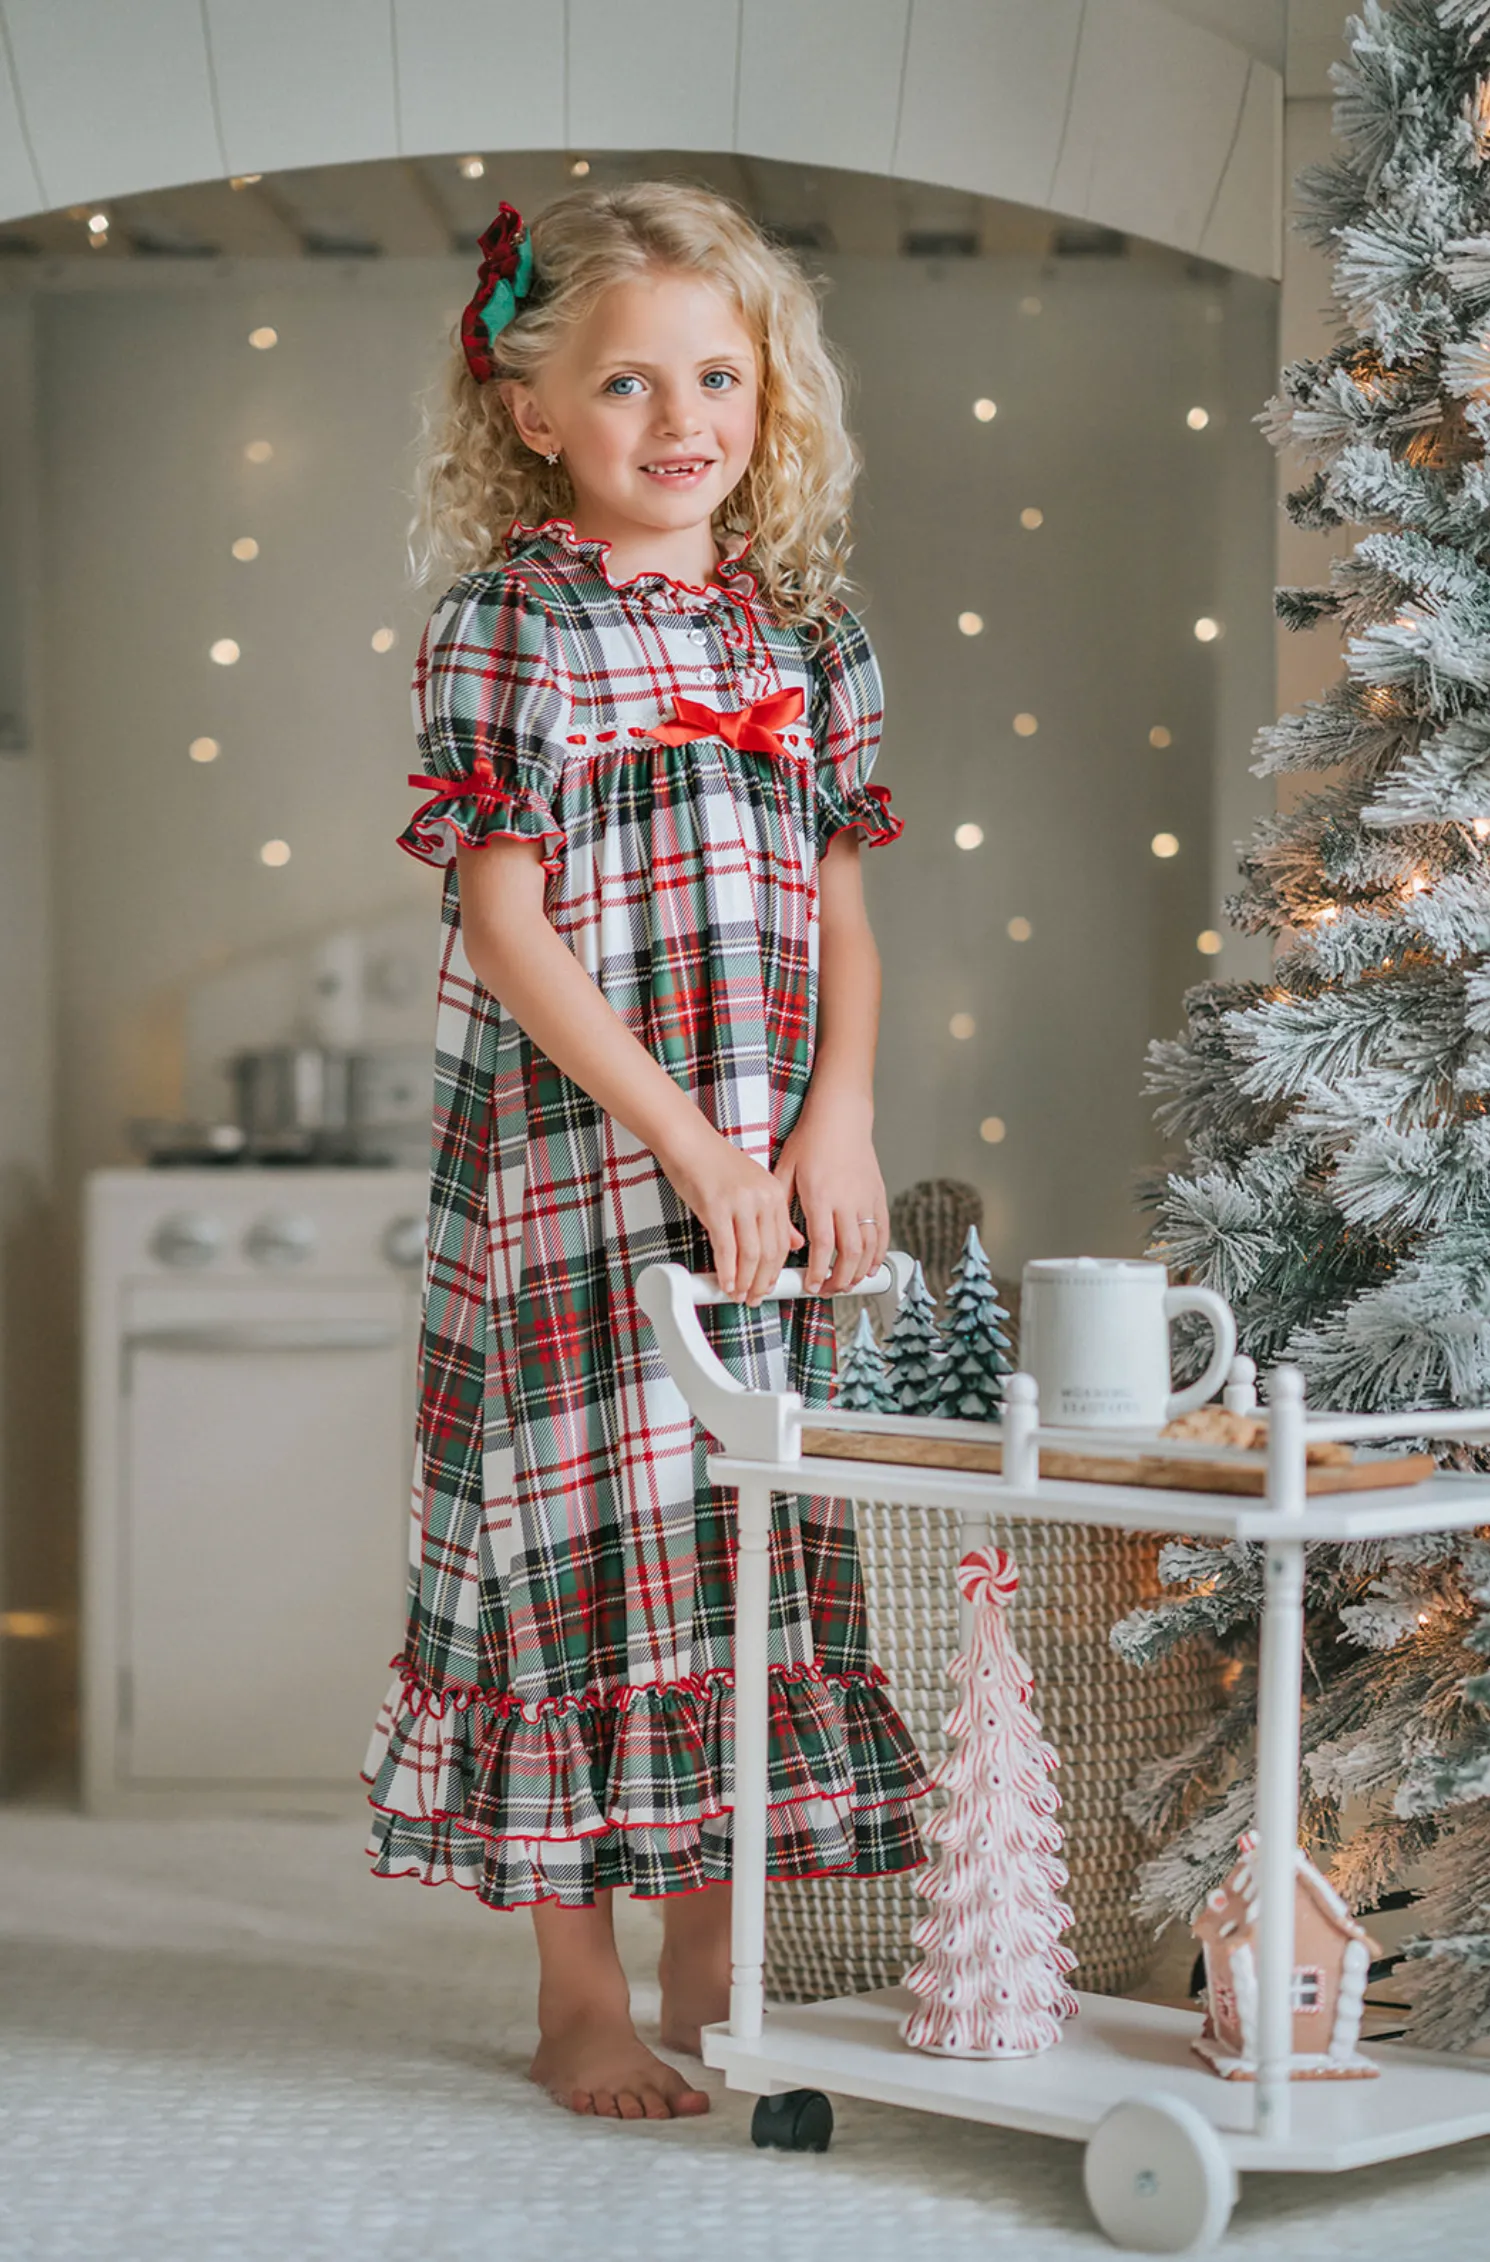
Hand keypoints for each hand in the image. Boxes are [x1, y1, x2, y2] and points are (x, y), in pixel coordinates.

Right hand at [660, 1122, 804, 1305]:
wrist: (688, 1142)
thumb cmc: (714, 1163)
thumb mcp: (753, 1187)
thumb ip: (774, 1216)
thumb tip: (793, 1243)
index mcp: (774, 1193)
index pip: (783, 1243)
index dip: (776, 1271)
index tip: (770, 1286)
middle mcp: (762, 1198)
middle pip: (770, 1253)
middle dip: (763, 1283)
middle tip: (755, 1298)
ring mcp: (740, 1203)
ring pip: (751, 1255)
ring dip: (745, 1282)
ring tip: (739, 1295)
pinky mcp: (716, 1208)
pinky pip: (726, 1249)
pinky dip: (727, 1272)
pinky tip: (725, 1283)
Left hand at [772, 1094, 888, 1294]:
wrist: (840, 1118)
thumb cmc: (810, 1141)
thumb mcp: (785, 1171)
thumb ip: (783, 1208)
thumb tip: (789, 1243)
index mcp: (820, 1196)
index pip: (823, 1245)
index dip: (819, 1271)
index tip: (811, 1285)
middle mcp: (846, 1200)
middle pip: (850, 1252)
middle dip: (840, 1279)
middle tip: (829, 1290)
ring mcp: (866, 1199)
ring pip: (870, 1246)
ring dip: (859, 1271)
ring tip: (847, 1283)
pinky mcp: (879, 1195)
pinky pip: (883, 1231)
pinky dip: (879, 1254)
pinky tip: (870, 1267)